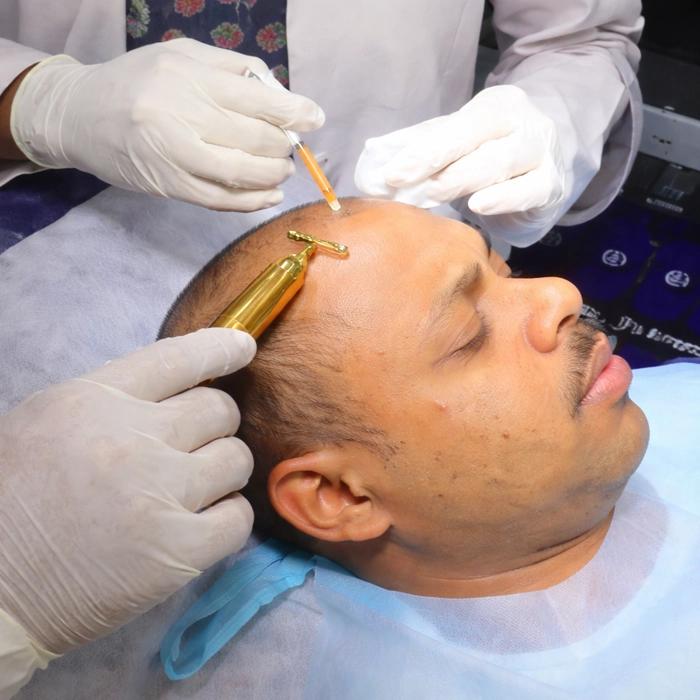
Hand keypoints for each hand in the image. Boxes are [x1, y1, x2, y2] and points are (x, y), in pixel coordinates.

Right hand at [0, 328, 256, 653]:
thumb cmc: (9, 503)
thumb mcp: (47, 423)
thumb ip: (113, 401)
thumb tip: (178, 392)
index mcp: (93, 401)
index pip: (178, 357)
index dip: (220, 348)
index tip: (243, 346)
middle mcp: (133, 440)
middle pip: (220, 409)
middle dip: (215, 423)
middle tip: (194, 444)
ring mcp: (159, 494)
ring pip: (237, 458)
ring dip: (222, 470)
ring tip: (193, 487)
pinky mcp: (178, 551)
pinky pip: (240, 517)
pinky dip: (229, 518)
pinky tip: (202, 523)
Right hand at [10, 39, 324, 211]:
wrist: (79, 115)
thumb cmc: (137, 81)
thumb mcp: (181, 56)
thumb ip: (232, 69)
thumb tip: (280, 94)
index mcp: (187, 76)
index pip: (256, 98)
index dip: (294, 112)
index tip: (315, 118)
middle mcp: (180, 115)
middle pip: (253, 138)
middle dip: (284, 146)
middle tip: (291, 146)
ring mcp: (173, 155)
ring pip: (239, 173)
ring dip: (272, 175)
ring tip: (282, 170)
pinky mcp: (169, 185)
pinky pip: (219, 200)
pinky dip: (251, 202)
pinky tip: (268, 196)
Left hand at [355, 85, 565, 240]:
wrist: (547, 159)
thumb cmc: (492, 151)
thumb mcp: (459, 140)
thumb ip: (420, 147)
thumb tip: (373, 163)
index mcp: (498, 106)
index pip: (458, 128)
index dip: (423, 151)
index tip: (392, 174)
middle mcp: (526, 124)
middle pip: (480, 144)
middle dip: (440, 166)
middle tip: (408, 186)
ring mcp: (543, 153)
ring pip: (502, 165)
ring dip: (463, 181)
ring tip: (434, 195)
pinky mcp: (552, 185)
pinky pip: (528, 192)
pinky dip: (503, 199)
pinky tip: (478, 206)